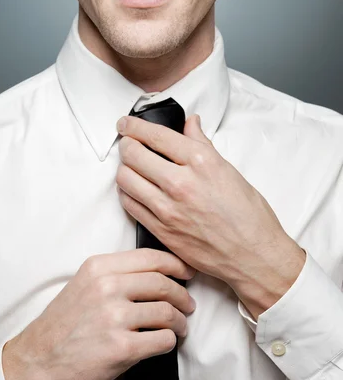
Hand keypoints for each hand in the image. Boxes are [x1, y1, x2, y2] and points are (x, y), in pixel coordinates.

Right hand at [2, 249, 195, 379]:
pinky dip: (169, 342)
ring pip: (166, 312)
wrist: (39, 360)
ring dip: (180, 321)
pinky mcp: (121, 347)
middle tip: (188, 304)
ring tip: (180, 326)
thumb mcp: (84, 283)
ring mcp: (114, 317)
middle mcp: (107, 287)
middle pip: (162, 283)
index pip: (150, 257)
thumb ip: (116, 272)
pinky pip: (162, 340)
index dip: (175, 264)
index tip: (186, 271)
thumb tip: (157, 271)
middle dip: (182, 295)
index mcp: (99, 267)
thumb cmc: (64, 323)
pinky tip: (165, 342)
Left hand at [116, 114, 305, 317]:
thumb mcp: (229, 170)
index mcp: (201, 162)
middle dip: (126, 144)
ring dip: (124, 168)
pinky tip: (135, 189)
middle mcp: (181, 183)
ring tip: (131, 167)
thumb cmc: (248, 215)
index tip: (125, 123)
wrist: (253, 256)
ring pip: (125, 179)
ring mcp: (168, 209)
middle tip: (128, 143)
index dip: (134, 126)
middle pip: (133, 154)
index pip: (156, 135)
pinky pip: (130, 204)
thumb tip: (190, 123)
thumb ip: (202, 144)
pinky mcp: (161, 230)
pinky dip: (127, 192)